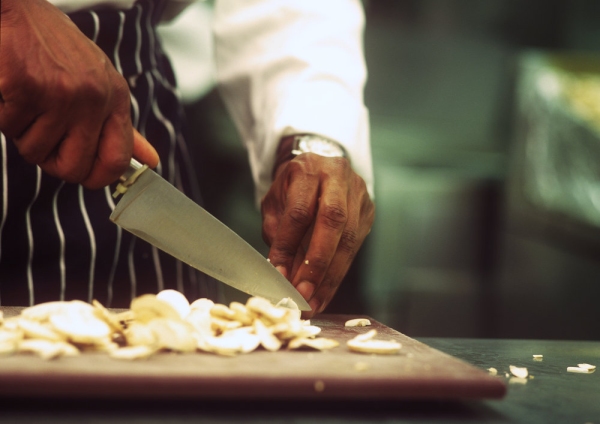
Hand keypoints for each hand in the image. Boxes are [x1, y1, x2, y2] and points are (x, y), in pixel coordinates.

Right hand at [0, 0, 158, 188]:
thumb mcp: (99, 84)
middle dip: (51, 161)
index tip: (83, 175)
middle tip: (42, 135)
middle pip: (74, 169)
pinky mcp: (27, 88)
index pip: (118, 160)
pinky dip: (3, 114)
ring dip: (23, 133)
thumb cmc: (55, 48)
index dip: (97, 178)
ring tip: (26, 100)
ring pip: (35, 151)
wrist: (16, 8)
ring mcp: (62, 94)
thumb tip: (150, 161)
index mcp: (115, 98)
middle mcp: (94, 98)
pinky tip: (10, 89)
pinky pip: (9, 128)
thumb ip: (120, 127)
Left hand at [262, 153, 374, 317]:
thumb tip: (280, 273)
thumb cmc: (292, 189)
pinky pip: (355, 248)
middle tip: (303, 294)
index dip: (289, 246)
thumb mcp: (275, 203)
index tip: (279, 275)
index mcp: (308, 169)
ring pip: (349, 239)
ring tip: (313, 303)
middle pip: (333, 222)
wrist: (319, 167)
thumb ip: (277, 233)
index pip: (299, 212)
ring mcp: (358, 195)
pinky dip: (337, 274)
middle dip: (316, 264)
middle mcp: (338, 177)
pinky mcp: (368, 213)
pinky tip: (325, 293)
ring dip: (329, 277)